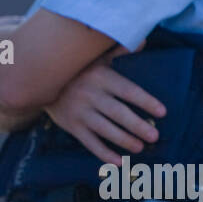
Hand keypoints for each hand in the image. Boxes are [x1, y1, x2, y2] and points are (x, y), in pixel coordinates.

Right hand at [42, 45, 164, 165]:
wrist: (40, 81)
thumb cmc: (77, 70)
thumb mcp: (95, 58)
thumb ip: (119, 52)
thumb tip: (143, 39)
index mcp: (101, 77)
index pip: (128, 90)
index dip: (146, 101)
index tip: (162, 112)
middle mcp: (91, 95)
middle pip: (118, 113)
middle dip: (137, 126)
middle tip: (154, 136)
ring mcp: (80, 112)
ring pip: (105, 129)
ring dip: (123, 140)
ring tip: (139, 148)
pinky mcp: (72, 126)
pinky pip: (90, 143)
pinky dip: (104, 154)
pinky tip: (118, 162)